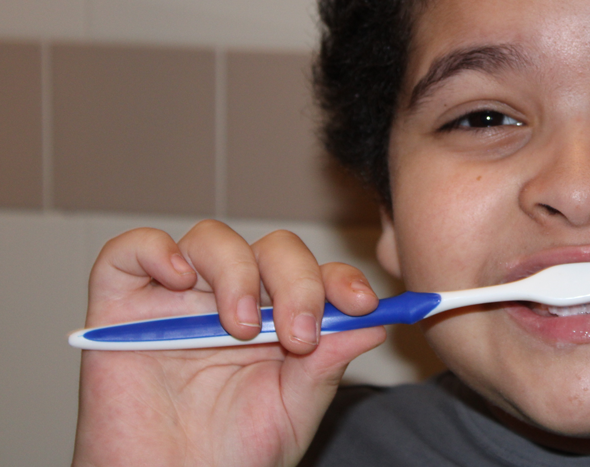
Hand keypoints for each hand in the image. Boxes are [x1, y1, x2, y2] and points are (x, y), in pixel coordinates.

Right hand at [72, 220, 385, 466]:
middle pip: (272, 250)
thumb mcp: (293, 409)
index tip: (362, 305)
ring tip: (239, 329)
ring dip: (237, 273)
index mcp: (278, 317)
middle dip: (296, 282)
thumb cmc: (229, 454)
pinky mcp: (121, 302)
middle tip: (298, 334)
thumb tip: (373, 324)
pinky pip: (134, 247)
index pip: (316, 275)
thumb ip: (328, 363)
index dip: (341, 280)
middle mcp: (231, 296)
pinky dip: (157, 249)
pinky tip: (179, 281)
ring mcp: (176, 296)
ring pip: (212, 239)